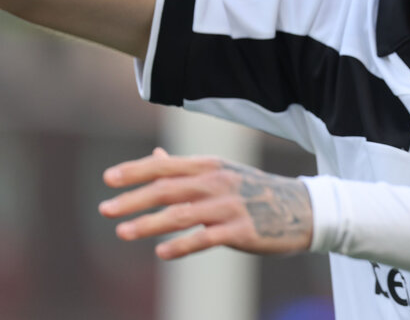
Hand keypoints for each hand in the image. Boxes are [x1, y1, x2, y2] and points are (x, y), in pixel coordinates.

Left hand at [99, 147, 312, 259]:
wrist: (304, 210)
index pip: (167, 166)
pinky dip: (181, 245)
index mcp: (212, 166)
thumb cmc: (257, 192)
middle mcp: (218, 182)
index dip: (136, 171)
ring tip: (122, 232)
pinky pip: (205, 238)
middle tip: (106, 209)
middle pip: (168, 189)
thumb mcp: (224, 174)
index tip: (108, 179)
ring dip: (149, 223)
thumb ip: (186, 169)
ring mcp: (230, 206)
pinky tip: (161, 252)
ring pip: (181, 214)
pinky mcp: (241, 230)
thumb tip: (154, 157)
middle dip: (134, 199)